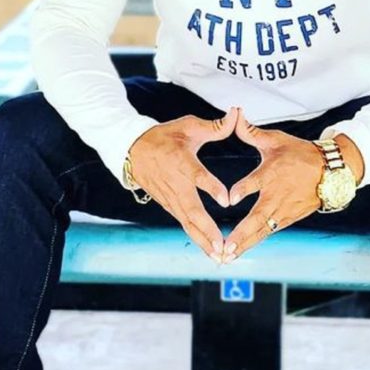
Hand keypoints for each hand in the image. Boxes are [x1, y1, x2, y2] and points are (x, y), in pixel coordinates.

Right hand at [127, 107, 237, 262]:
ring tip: (220, 256)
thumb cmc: (164, 137)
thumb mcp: (188, 126)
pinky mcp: (169, 205)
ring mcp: (171, 198)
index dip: (211, 187)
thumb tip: (237, 113)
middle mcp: (176, 184)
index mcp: (182, 162)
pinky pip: (184, 224)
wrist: (131, 150)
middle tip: (223, 245)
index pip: (198, 176)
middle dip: (208, 230)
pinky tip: (210, 252)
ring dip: (204, 240)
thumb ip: (215, 126)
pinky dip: (197, 239)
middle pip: (193, 210)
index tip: (226, 199)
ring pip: (188, 223)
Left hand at [220, 108, 324, 263]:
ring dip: (245, 243)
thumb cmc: (300, 154)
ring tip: (228, 257)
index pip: (256, 182)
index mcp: (272, 173)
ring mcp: (283, 210)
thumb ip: (252, 132)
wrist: (332, 171)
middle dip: (241, 233)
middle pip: (258, 217)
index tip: (229, 199)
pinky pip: (269, 232)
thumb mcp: (277, 140)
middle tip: (226, 246)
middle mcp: (277, 195)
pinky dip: (255, 242)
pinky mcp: (288, 218)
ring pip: (262, 230)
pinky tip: (240, 252)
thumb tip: (235, 114)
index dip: (243, 189)